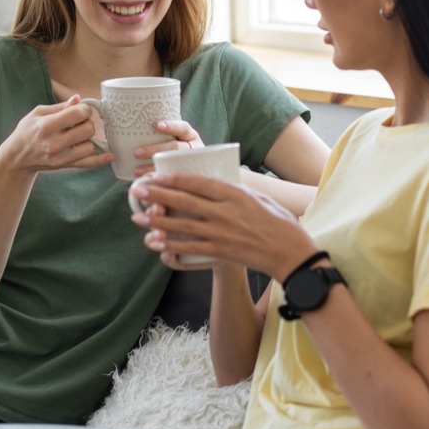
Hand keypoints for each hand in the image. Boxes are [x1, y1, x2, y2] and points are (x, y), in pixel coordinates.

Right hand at [0, 95, 114, 174]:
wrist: (16, 158)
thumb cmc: (26, 132)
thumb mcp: (37, 113)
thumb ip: (60, 107)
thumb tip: (78, 99)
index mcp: (47, 126)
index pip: (78, 114)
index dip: (84, 109)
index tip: (81, 110)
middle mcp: (55, 143)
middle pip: (88, 130)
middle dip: (87, 123)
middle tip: (79, 123)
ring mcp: (61, 157)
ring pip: (90, 146)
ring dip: (88, 139)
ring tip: (77, 136)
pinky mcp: (66, 166)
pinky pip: (89, 163)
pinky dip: (100, 159)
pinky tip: (110, 155)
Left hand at [129, 172, 318, 281]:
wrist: (291, 252)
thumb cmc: (278, 221)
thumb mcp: (258, 197)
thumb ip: (234, 190)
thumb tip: (213, 183)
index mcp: (235, 194)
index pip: (199, 183)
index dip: (175, 179)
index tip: (157, 176)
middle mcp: (225, 212)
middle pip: (185, 201)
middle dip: (158, 195)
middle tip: (137, 191)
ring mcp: (222, 233)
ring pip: (183, 225)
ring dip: (157, 221)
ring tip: (138, 217)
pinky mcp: (221, 252)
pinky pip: (190, 248)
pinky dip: (171, 245)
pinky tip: (156, 242)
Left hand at [132, 119, 203, 176]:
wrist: (194, 176)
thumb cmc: (174, 149)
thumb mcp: (175, 138)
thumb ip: (162, 131)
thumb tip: (138, 116)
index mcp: (191, 135)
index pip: (183, 128)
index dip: (171, 126)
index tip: (156, 125)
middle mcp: (195, 148)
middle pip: (176, 148)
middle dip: (155, 149)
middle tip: (137, 153)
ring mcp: (192, 164)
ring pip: (173, 165)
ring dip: (153, 167)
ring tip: (136, 170)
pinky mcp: (187, 178)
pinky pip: (173, 179)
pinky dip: (158, 180)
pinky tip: (146, 180)